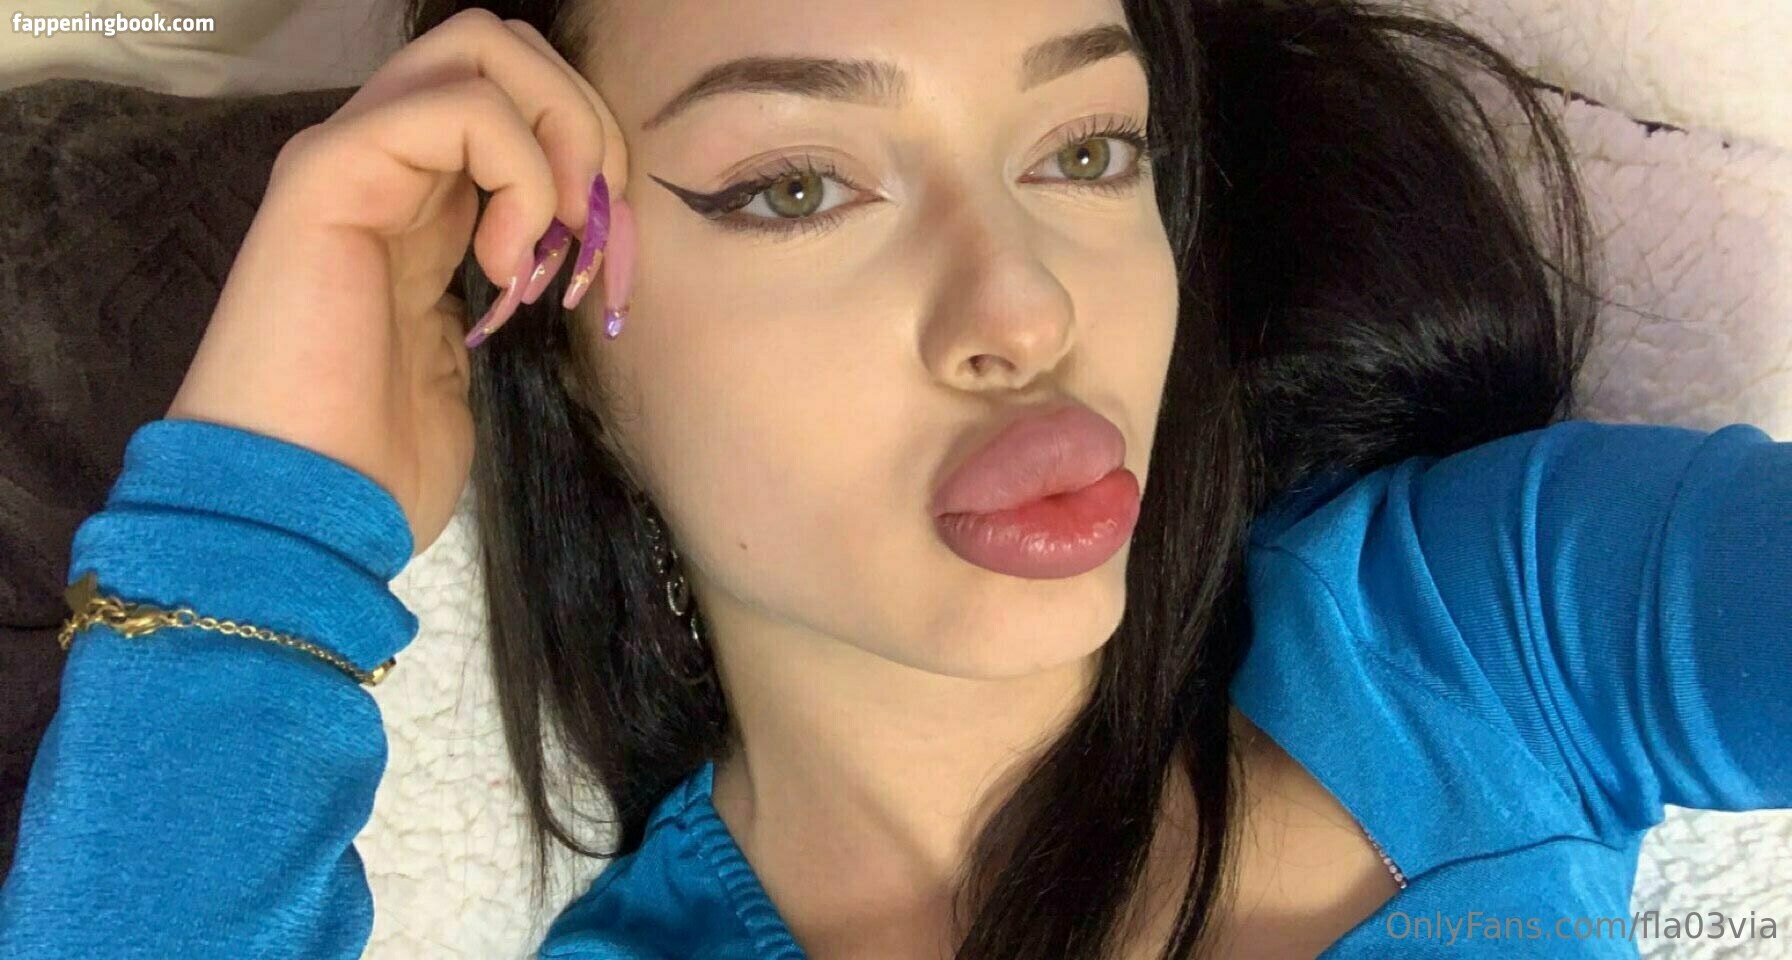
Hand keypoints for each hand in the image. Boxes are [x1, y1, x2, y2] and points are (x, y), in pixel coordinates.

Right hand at [165, 9, 628, 554]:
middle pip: (502, 47)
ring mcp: (350, 154)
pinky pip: (462, 104)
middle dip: (582, 121)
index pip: (513, 101)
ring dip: (560, 134)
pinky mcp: (330, 168)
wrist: (300, 514)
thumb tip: (554, 253)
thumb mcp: (466, 358)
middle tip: (590, 228)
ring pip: (482, 45)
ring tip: (552, 240)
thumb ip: (498, 282)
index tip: (600, 257)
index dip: (584, 154)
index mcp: (417, 201)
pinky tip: (503, 263)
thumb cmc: (376, 462)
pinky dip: (519, 174)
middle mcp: (380, 159)